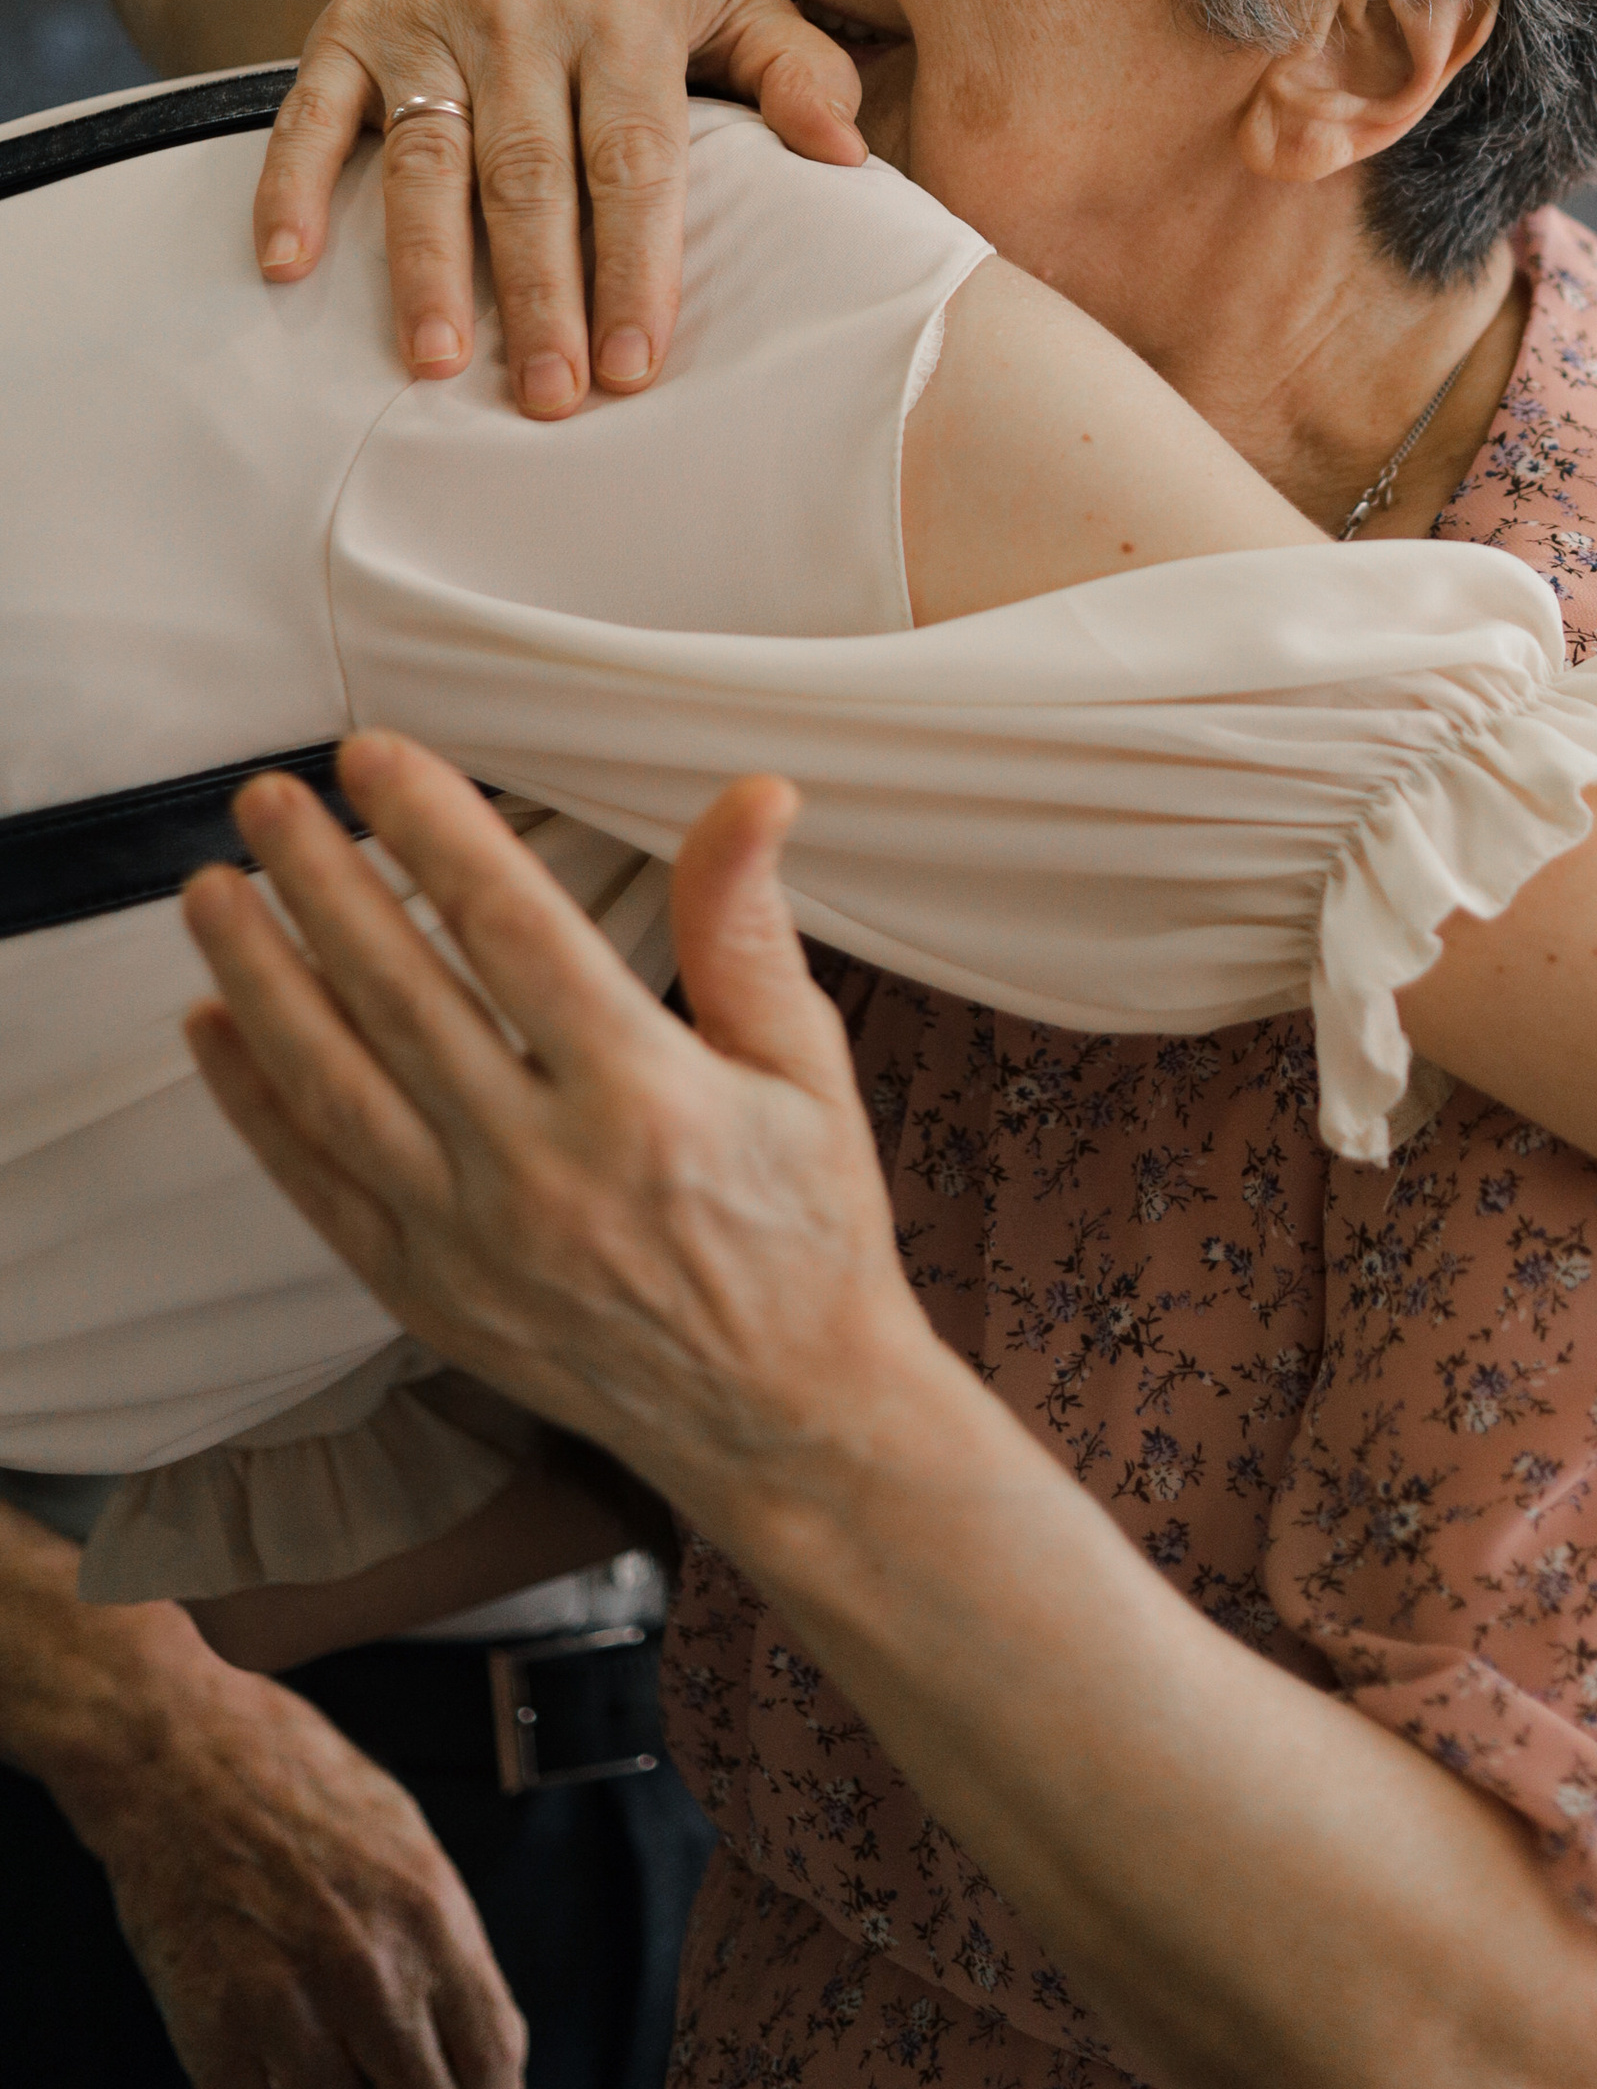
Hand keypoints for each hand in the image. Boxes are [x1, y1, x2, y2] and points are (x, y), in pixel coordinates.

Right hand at [68, 1655, 523, 2088]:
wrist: (181, 1756)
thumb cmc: (298, 1788)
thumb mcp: (406, 1845)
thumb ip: (443, 1944)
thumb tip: (473, 2038)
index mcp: (430, 1920)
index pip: (494, 2062)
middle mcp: (372, 1975)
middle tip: (399, 2078)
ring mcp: (291, 2013)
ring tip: (341, 2067)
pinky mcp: (215, 2037)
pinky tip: (277, 2072)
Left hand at [181, 734, 924, 1528]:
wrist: (782, 1416)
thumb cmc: (805, 1226)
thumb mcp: (803, 1064)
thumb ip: (748, 926)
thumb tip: (753, 795)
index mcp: (646, 1097)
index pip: (513, 931)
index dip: (436, 832)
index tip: (377, 759)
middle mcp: (544, 1170)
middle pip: (402, 996)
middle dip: (322, 882)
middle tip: (269, 799)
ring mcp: (472, 1241)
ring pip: (335, 1086)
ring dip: (262, 978)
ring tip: (212, 892)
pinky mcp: (428, 1294)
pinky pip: (319, 1186)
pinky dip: (257, 1103)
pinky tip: (216, 1025)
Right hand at [253, 0, 867, 416]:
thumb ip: (795, 67)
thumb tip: (851, 155)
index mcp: (625, 13)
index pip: (634, 157)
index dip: (634, 262)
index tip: (636, 363)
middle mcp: (522, 16)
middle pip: (531, 174)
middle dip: (540, 291)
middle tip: (548, 398)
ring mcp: (426, 25)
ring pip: (427, 158)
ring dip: (424, 264)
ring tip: (434, 363)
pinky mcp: (344, 32)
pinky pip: (309, 114)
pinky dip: (291, 185)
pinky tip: (288, 266)